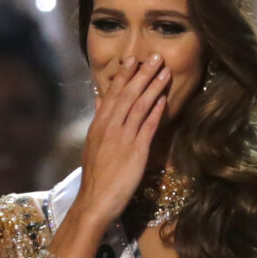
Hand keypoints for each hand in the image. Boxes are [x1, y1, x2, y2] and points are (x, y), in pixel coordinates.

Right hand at [76, 53, 169, 227]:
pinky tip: (164, 99)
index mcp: (99, 125)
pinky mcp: (136, 151)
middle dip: (142, 74)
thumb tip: (99, 98)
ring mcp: (123, 138)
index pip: (112, 94)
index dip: (124, 76)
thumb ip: (99, 119)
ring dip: (153, 87)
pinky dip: (155, 112)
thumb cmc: (96, 175)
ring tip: (164, 71)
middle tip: (155, 56)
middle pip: (127, 95)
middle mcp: (110, 128)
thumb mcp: (92, 143)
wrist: (95, 201)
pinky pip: (147, 127)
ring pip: (139, 107)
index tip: (133, 59)